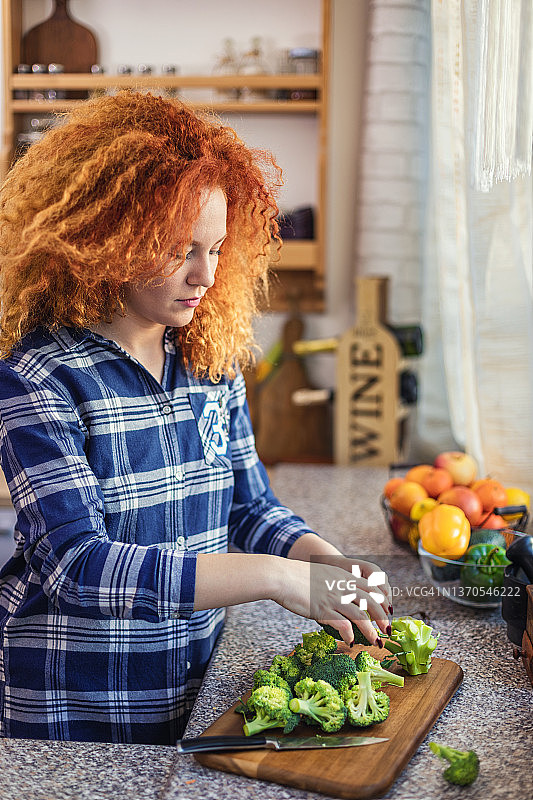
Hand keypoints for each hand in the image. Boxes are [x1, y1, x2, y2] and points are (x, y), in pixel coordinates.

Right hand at [271, 557, 389, 646]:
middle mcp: (342, 586)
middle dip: (382, 618)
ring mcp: (333, 598)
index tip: (387, 612)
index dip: (382, 601)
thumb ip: (335, 582)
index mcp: (344, 576)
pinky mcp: (322, 610)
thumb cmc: (298, 577)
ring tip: (376, 641)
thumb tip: (342, 594)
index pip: (371, 588)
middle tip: (387, 631)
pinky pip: (342, 625)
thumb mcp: (323, 574)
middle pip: (371, 602)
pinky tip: (350, 642)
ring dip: (371, 631)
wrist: (282, 576)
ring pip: (361, 616)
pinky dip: (349, 635)